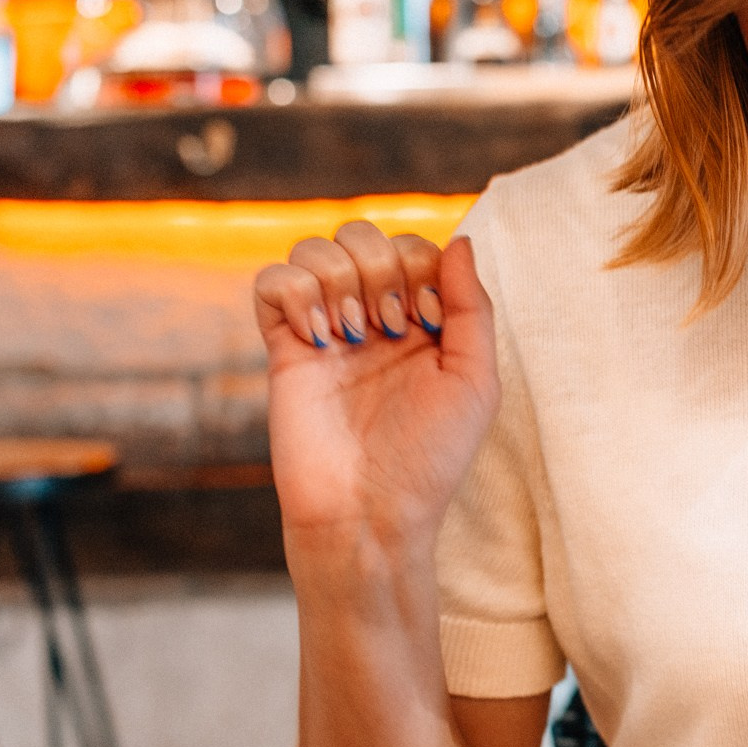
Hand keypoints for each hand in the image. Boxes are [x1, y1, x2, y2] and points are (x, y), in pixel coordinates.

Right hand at [253, 224, 500, 560]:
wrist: (369, 512)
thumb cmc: (430, 457)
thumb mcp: (475, 380)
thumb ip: (473, 306)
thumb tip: (460, 240)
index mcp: (421, 320)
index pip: (413, 245)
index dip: (421, 265)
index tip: (428, 321)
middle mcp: (372, 316)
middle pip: (362, 233)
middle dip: (380, 267)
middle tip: (390, 329)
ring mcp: (326, 329)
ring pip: (314, 248)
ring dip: (339, 278)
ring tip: (354, 335)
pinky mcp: (283, 348)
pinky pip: (272, 281)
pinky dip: (296, 292)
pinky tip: (319, 336)